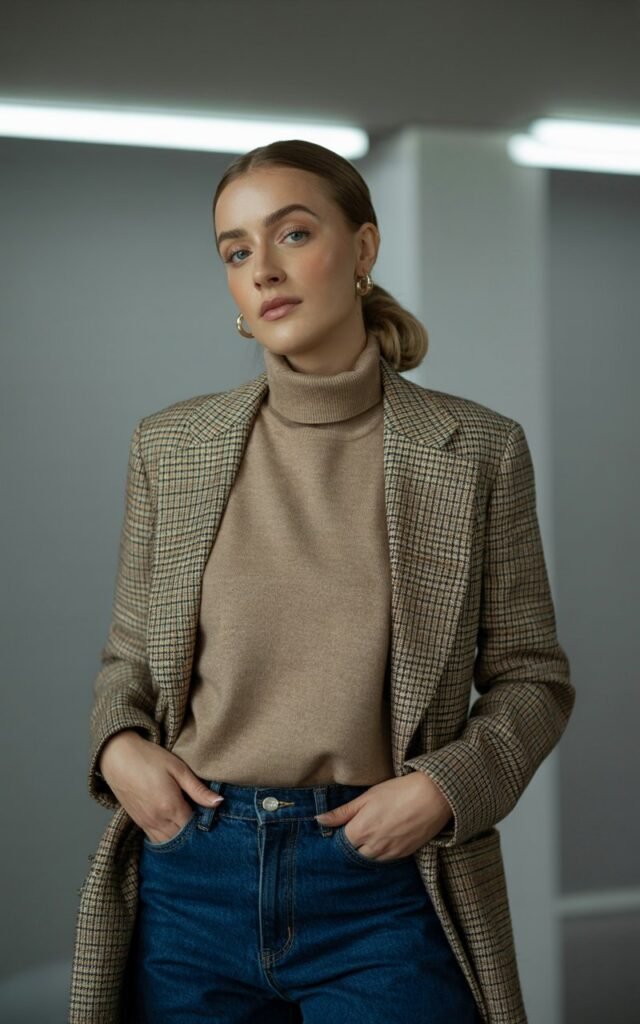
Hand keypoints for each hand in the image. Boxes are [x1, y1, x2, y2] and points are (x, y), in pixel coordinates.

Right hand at [98, 730, 223, 843]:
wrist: (118, 757)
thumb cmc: (149, 758)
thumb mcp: (177, 768)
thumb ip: (198, 789)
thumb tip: (219, 802)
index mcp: (170, 806)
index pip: (194, 825)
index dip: (204, 822)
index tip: (210, 814)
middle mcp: (157, 819)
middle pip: (182, 837)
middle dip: (193, 832)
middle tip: (201, 818)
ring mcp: (146, 823)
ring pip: (168, 841)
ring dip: (180, 836)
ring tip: (188, 821)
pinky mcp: (138, 822)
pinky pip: (156, 838)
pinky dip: (167, 836)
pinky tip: (174, 825)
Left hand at [314, 772, 453, 860]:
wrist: (432, 797)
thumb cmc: (397, 792)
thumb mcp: (366, 797)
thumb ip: (341, 812)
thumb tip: (319, 821)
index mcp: (360, 831)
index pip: (340, 842)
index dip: (340, 834)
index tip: (344, 825)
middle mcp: (372, 846)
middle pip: (353, 853)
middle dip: (352, 844)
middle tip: (359, 828)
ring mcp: (389, 853)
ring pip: (369, 858)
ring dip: (366, 849)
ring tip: (373, 831)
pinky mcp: (403, 855)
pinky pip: (385, 859)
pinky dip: (381, 852)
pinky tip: (386, 836)